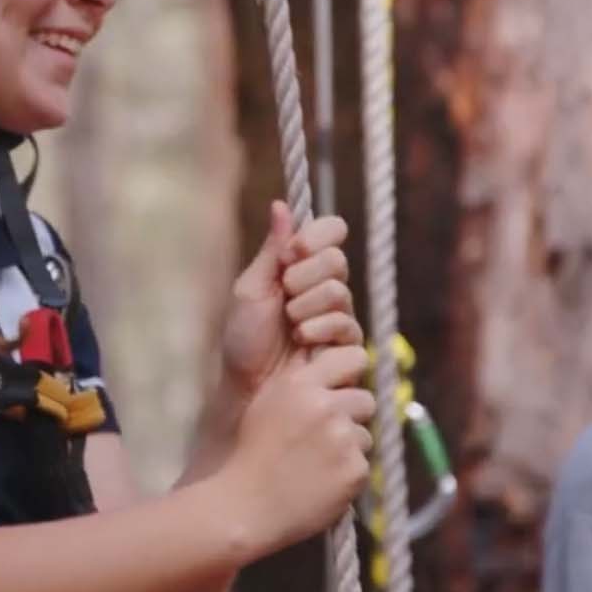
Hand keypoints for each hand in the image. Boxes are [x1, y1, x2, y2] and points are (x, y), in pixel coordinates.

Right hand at [214, 344, 375, 555]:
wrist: (245, 506)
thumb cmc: (252, 456)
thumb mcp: (267, 403)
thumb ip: (300, 384)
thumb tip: (332, 370)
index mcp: (301, 385)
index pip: (352, 358)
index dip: (350, 376)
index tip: (342, 390)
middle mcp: (325, 406)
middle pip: (365, 400)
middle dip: (351, 416)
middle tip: (326, 438)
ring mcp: (342, 438)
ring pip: (365, 435)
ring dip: (349, 447)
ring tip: (317, 464)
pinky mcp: (355, 470)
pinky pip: (362, 465)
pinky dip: (347, 475)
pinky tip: (321, 483)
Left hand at [218, 201, 362, 397]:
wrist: (247, 386)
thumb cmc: (243, 339)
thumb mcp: (251, 289)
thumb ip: (271, 249)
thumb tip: (280, 204)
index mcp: (302, 267)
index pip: (332, 231)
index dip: (318, 235)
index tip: (294, 251)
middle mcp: (325, 287)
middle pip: (337, 260)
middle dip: (304, 277)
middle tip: (284, 296)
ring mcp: (339, 316)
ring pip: (340, 292)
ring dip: (306, 307)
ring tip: (290, 325)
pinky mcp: (347, 346)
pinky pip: (346, 324)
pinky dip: (318, 329)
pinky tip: (302, 341)